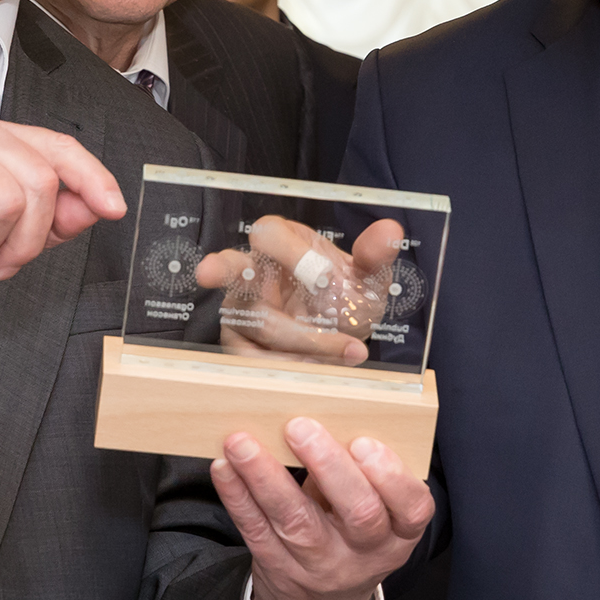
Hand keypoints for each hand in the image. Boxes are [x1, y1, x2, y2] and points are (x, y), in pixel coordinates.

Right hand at [194, 217, 407, 365]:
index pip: (270, 235)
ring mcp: (241, 311)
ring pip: (256, 323)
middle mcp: (253, 273)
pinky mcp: (239, 346)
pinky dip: (288, 366)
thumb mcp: (366, 279)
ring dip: (300, 341)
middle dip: (219, 267)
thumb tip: (390, 231)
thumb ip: (375, 255)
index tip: (322, 273)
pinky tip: (319, 369)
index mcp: (280, 243)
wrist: (339, 338)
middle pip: (232, 268)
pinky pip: (253, 358)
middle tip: (208, 270)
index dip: (291, 251)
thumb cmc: (344, 299)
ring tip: (344, 352)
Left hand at [216, 418, 432, 599]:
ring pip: (296, 522)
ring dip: (266, 477)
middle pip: (358, 513)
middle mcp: (366, 554)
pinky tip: (225, 467)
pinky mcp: (279, 569)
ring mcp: (321, 567)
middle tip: (300, 427)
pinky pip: (256, 532)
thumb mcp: (377, 515)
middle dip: (329, 466)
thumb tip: (325, 413)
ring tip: (243, 442)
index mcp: (400, 533)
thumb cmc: (352, 536)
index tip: (365, 442)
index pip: (412, 508)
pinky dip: (238, 497)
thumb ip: (361, 474)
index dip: (391, 476)